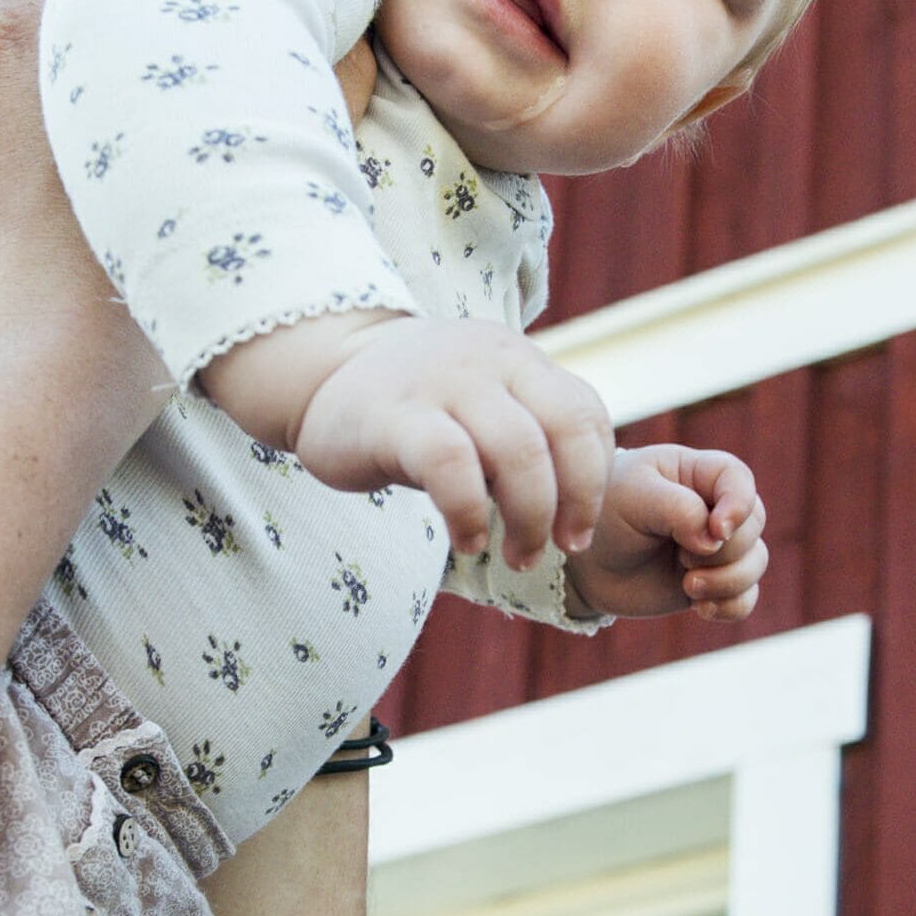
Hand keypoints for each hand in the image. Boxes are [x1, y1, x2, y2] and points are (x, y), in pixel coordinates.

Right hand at [276, 316, 611, 566]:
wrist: (320, 372)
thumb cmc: (414, 407)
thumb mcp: (482, 403)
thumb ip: (530, 431)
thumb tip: (579, 506)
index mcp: (518, 359)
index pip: (585, 413)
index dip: (595, 479)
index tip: (579, 529)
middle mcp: (488, 360)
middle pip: (564, 429)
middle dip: (575, 502)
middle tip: (559, 548)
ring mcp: (441, 383)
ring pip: (517, 450)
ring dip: (529, 517)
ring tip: (517, 556)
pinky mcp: (394, 416)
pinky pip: (451, 466)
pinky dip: (471, 513)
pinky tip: (467, 540)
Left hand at [562, 445, 769, 621]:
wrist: (584, 566)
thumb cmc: (606, 515)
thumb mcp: (634, 499)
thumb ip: (677, 509)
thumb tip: (714, 540)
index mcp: (697, 473)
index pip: (739, 480)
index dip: (739, 505)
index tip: (717, 530)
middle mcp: (715, 508)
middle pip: (753, 524)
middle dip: (724, 550)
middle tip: (683, 558)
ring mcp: (717, 547)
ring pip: (756, 562)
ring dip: (728, 581)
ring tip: (688, 586)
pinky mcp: (713, 583)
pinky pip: (745, 598)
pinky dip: (731, 606)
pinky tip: (701, 608)